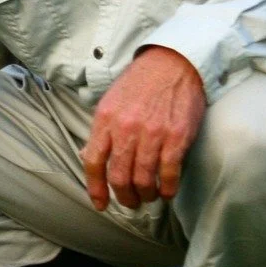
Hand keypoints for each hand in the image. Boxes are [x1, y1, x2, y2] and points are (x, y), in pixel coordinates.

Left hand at [80, 46, 205, 210]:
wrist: (173, 63)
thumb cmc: (140, 83)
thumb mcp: (111, 102)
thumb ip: (101, 130)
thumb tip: (89, 157)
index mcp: (105, 119)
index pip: (93, 161)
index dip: (95, 188)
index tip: (100, 203)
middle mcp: (126, 128)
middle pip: (119, 177)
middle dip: (124, 197)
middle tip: (130, 201)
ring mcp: (153, 133)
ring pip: (143, 180)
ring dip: (145, 195)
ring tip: (148, 196)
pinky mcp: (177, 137)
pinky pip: (169, 174)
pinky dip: (167, 189)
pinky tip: (166, 191)